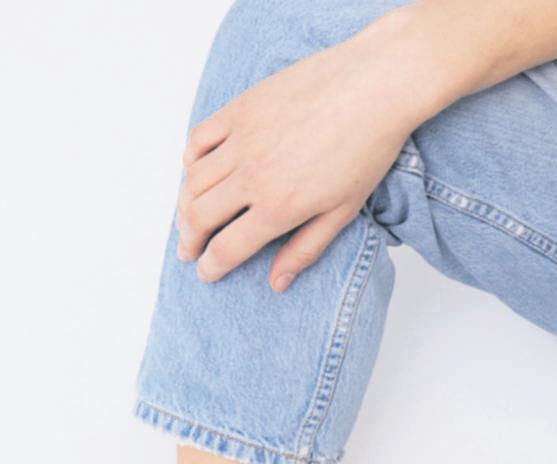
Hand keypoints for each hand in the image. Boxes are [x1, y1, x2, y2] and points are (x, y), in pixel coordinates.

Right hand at [175, 12, 432, 291]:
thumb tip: (277, 282)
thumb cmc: (366, 151)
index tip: (205, 273)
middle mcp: (252, 175)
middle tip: (188, 251)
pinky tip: (193, 172)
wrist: (372, 88)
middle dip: (189, 240)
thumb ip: (305, 249)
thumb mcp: (341, 213)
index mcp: (279, 207)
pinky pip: (199, 138)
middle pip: (200, 216)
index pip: (228, 248)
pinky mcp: (240, 108)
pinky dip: (190, 160)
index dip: (211, 266)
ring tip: (187, 218)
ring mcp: (242, 139)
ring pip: (194, 180)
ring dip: (184, 205)